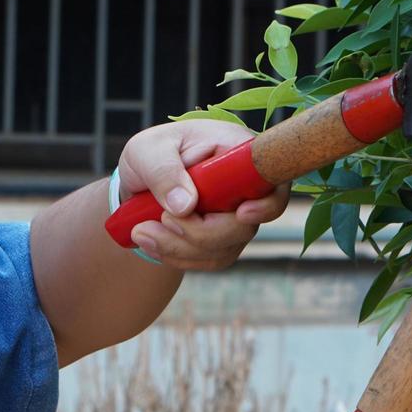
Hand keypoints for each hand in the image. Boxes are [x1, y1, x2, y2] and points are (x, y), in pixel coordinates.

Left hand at [116, 120, 289, 269]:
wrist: (140, 182)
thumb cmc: (150, 155)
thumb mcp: (146, 151)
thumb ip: (163, 171)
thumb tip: (186, 206)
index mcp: (236, 153)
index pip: (272, 180)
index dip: (266, 204)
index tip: (241, 213)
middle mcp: (245, 187)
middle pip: (244, 226)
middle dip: (198, 232)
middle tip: (160, 220)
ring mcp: (238, 216)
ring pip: (224, 248)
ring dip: (179, 247)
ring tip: (140, 231)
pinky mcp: (225, 239)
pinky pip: (210, 259)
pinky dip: (177, 256)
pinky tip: (152, 241)